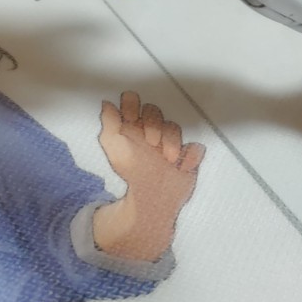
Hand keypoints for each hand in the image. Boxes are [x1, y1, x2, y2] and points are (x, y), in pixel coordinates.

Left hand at [93, 91, 204, 262]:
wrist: (149, 199)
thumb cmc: (131, 169)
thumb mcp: (112, 146)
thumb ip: (109, 124)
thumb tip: (106, 103)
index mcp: (133, 124)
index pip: (132, 101)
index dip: (131, 105)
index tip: (129, 118)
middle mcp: (152, 128)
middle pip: (154, 110)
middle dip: (153, 124)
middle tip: (150, 143)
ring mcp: (170, 140)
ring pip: (174, 127)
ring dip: (171, 141)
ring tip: (168, 159)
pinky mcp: (187, 155)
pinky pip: (195, 148)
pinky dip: (192, 155)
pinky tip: (183, 166)